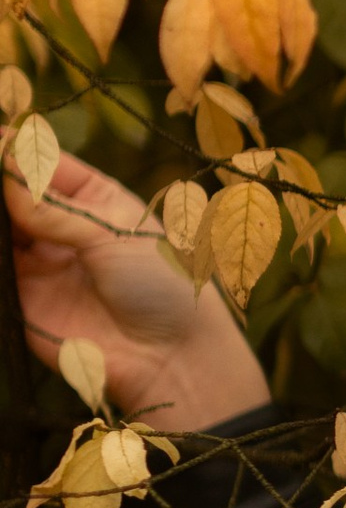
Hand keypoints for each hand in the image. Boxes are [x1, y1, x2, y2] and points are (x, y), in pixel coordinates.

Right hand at [6, 146, 268, 432]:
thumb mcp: (113, 233)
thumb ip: (56, 210)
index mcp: (94, 199)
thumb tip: (7, 175)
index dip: (16, 151)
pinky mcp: (20, 295)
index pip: (44, 165)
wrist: (168, 357)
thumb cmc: (160, 285)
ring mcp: (39, 260)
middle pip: (12, 193)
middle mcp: (62, 226)